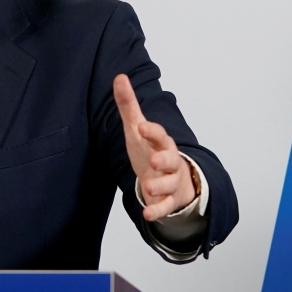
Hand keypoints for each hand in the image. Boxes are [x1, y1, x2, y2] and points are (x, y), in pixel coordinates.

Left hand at [113, 75, 195, 221]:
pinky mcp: (169, 200)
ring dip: (159, 186)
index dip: (152, 131)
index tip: (142, 126)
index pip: (159, 135)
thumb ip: (128, 105)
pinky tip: (147, 215)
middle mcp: (170, 161)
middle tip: (153, 161)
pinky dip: (157, 211)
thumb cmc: (150, 150)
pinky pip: (165, 207)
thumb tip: (119, 77)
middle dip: (163, 160)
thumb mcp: (137, 128)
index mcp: (161, 143)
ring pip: (169, 184)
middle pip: (170, 159)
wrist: (172, 180)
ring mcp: (171, 182)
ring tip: (148, 187)